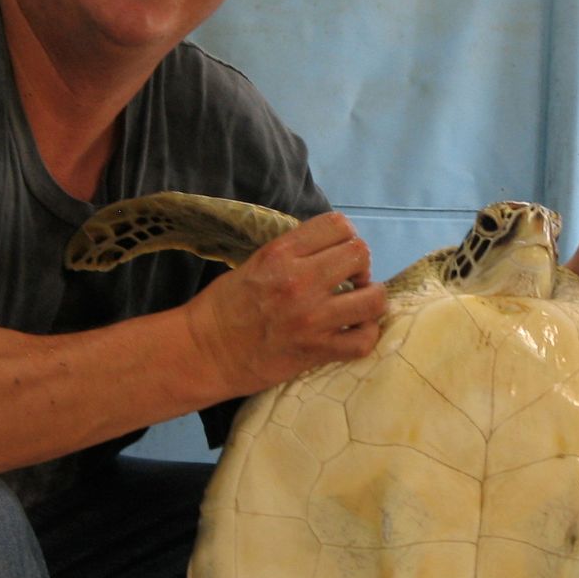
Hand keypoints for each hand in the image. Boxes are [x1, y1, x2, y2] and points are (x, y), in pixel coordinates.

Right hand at [184, 212, 387, 395]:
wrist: (205, 352)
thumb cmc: (224, 306)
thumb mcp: (255, 263)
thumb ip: (293, 253)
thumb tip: (330, 250)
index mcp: (281, 253)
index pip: (337, 225)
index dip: (346, 237)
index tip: (339, 253)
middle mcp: (300, 281)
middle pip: (360, 254)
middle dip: (361, 265)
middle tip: (350, 280)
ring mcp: (311, 317)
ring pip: (373, 298)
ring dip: (370, 298)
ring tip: (358, 305)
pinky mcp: (316, 350)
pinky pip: (364, 340)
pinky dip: (366, 334)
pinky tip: (355, 331)